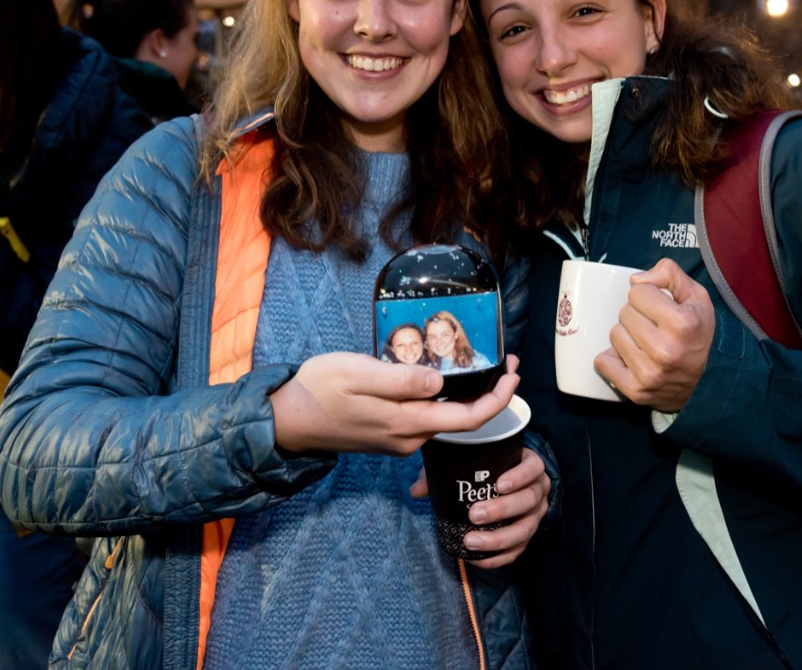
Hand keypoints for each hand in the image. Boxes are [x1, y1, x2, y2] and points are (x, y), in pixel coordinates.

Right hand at [271, 353, 519, 455]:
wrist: (287, 420)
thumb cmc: (319, 390)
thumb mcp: (358, 373)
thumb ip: (401, 380)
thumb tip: (440, 382)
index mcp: (406, 422)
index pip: (469, 418)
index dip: (499, 399)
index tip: (514, 373)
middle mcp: (408, 437)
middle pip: (463, 421)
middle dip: (491, 394)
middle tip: (507, 362)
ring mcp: (399, 440)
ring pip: (445, 420)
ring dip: (469, 397)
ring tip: (481, 366)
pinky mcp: (389, 436)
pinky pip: (427, 420)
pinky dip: (446, 401)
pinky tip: (446, 380)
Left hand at [410, 446, 549, 568]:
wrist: (502, 484)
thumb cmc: (486, 470)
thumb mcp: (467, 463)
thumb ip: (442, 472)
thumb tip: (416, 490)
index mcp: (530, 466)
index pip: (533, 468)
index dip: (520, 477)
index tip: (499, 484)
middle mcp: (539, 490)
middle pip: (528, 501)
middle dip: (502, 509)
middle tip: (474, 515)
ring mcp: (535, 515)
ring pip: (525, 529)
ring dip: (498, 538)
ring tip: (470, 541)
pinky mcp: (527, 537)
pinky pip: (517, 551)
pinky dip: (498, 557)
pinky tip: (477, 559)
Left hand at [594, 258, 714, 412]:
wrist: (706, 382)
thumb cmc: (698, 335)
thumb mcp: (696, 297)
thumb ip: (670, 274)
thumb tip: (635, 279)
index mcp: (682, 324)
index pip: (638, 292)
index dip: (649, 296)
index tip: (661, 309)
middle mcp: (665, 350)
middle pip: (624, 312)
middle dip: (637, 315)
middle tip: (654, 327)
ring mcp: (649, 373)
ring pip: (614, 334)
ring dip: (627, 335)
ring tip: (646, 343)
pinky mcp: (635, 390)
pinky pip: (603, 361)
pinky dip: (614, 358)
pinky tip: (633, 359)